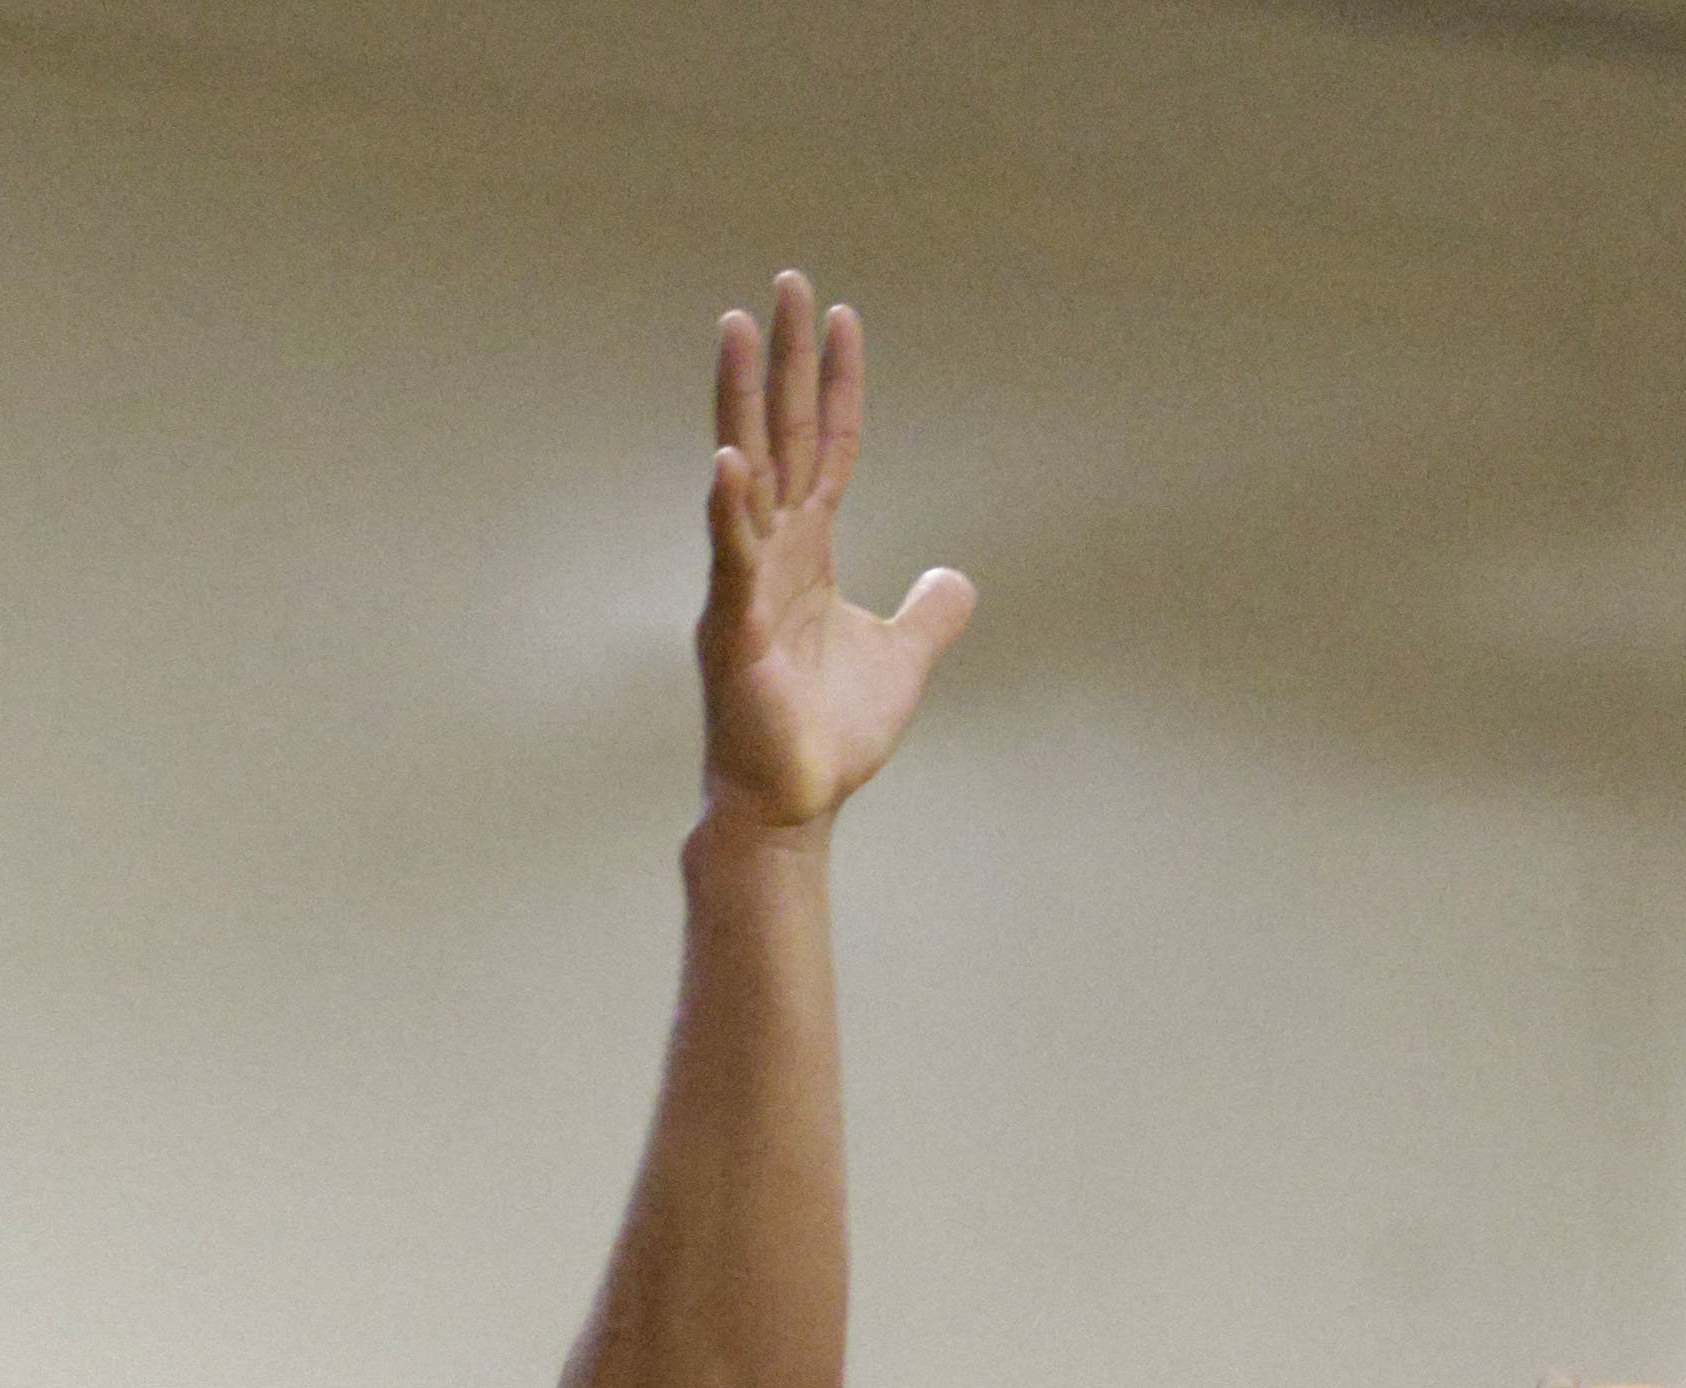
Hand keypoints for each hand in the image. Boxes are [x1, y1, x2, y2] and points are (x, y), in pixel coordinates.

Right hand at [698, 271, 973, 829]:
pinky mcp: (733, 630)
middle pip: (780, 434)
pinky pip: (729, 558)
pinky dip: (728, 510)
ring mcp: (745, 585)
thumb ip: (929, 613)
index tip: (838, 315)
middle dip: (782, 359)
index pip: (827, 447)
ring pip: (745, 474)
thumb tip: (959, 578)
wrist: (792, 808)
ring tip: (734, 328)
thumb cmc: (829, 737)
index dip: (836, 383)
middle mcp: (771, 552)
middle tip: (786, 281)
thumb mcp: (901, 661)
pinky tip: (726, 461)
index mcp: (807, 551)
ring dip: (737, 400)